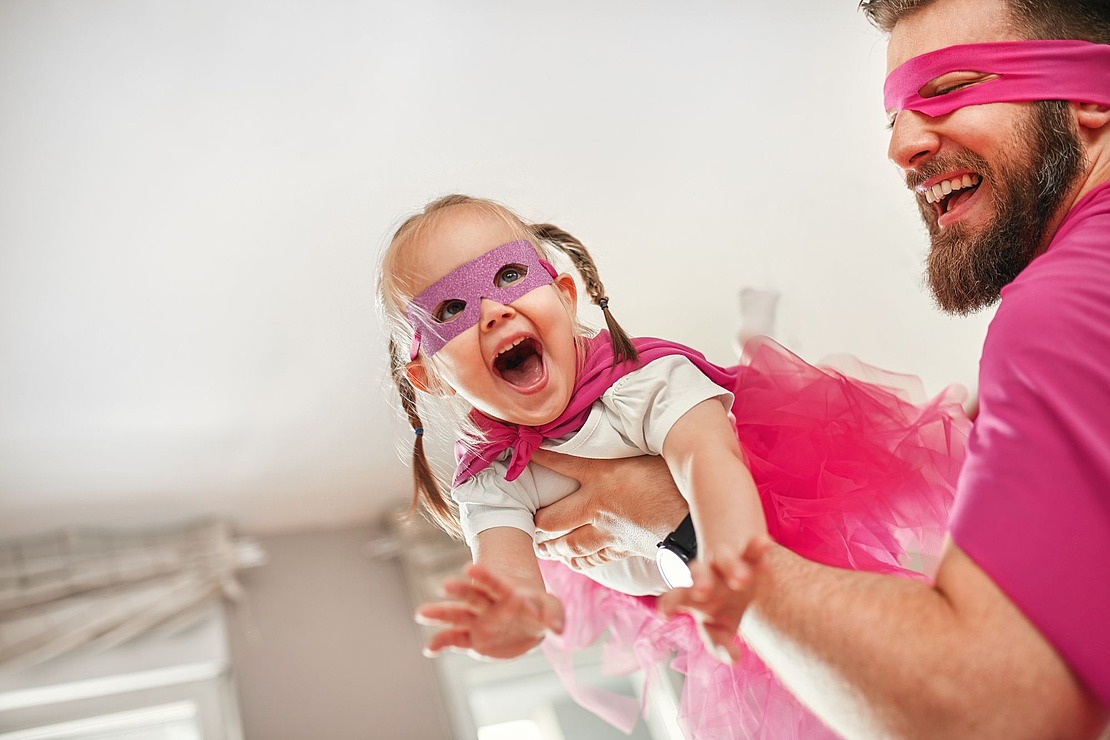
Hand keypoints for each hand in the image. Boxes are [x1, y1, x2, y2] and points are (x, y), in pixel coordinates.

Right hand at [415, 563, 564, 660]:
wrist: (527, 619)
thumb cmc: (539, 608)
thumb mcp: (552, 608)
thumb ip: (554, 616)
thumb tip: (560, 630)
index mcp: (504, 591)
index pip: (493, 582)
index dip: (483, 576)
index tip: (470, 567)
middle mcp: (487, 604)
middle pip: (471, 595)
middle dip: (459, 590)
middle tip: (444, 585)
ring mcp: (477, 621)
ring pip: (457, 615)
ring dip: (440, 614)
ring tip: (421, 613)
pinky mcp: (472, 639)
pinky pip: (454, 640)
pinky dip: (441, 643)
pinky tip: (429, 649)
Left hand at [531, 450, 688, 568]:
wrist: (696, 521)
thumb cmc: (680, 480)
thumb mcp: (655, 451)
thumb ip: (636, 439)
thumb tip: (634, 418)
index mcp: (604, 475)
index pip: (561, 462)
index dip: (539, 456)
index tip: (523, 449)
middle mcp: (599, 505)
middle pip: (554, 518)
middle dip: (537, 521)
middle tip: (526, 519)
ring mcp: (609, 531)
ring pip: (570, 544)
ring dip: (553, 546)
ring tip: (540, 547)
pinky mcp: (624, 548)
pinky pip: (595, 559)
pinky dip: (580, 561)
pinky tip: (573, 561)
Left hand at [658, 535, 773, 663]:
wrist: (734, 572)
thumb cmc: (722, 608)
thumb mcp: (719, 629)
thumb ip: (721, 645)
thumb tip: (732, 659)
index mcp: (694, 600)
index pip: (679, 600)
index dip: (670, 605)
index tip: (663, 614)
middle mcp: (707, 579)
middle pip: (698, 577)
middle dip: (699, 583)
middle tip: (701, 593)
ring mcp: (726, 566)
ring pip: (725, 562)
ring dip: (732, 569)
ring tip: (742, 580)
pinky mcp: (747, 557)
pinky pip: (752, 551)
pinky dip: (756, 548)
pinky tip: (764, 543)